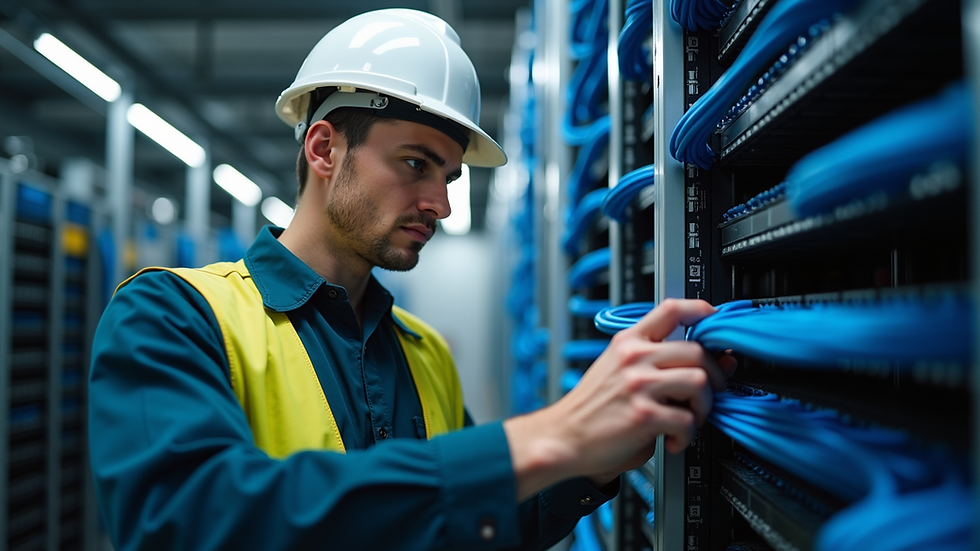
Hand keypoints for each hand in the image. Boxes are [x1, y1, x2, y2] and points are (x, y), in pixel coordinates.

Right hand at [504, 299, 734, 500]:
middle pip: (697, 351)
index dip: (702, 311)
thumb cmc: (592, 407)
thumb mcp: (619, 371)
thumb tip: (720, 360)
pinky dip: (687, 435)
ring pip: (699, 382)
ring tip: (690, 418)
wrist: (563, 437)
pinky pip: (687, 420)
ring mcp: (638, 385)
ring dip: (704, 406)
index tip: (715, 323)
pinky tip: (673, 439)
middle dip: (713, 377)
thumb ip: (662, 364)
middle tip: (706, 395)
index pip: (671, 309)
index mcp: (627, 342)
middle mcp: (633, 358)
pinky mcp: (643, 416)